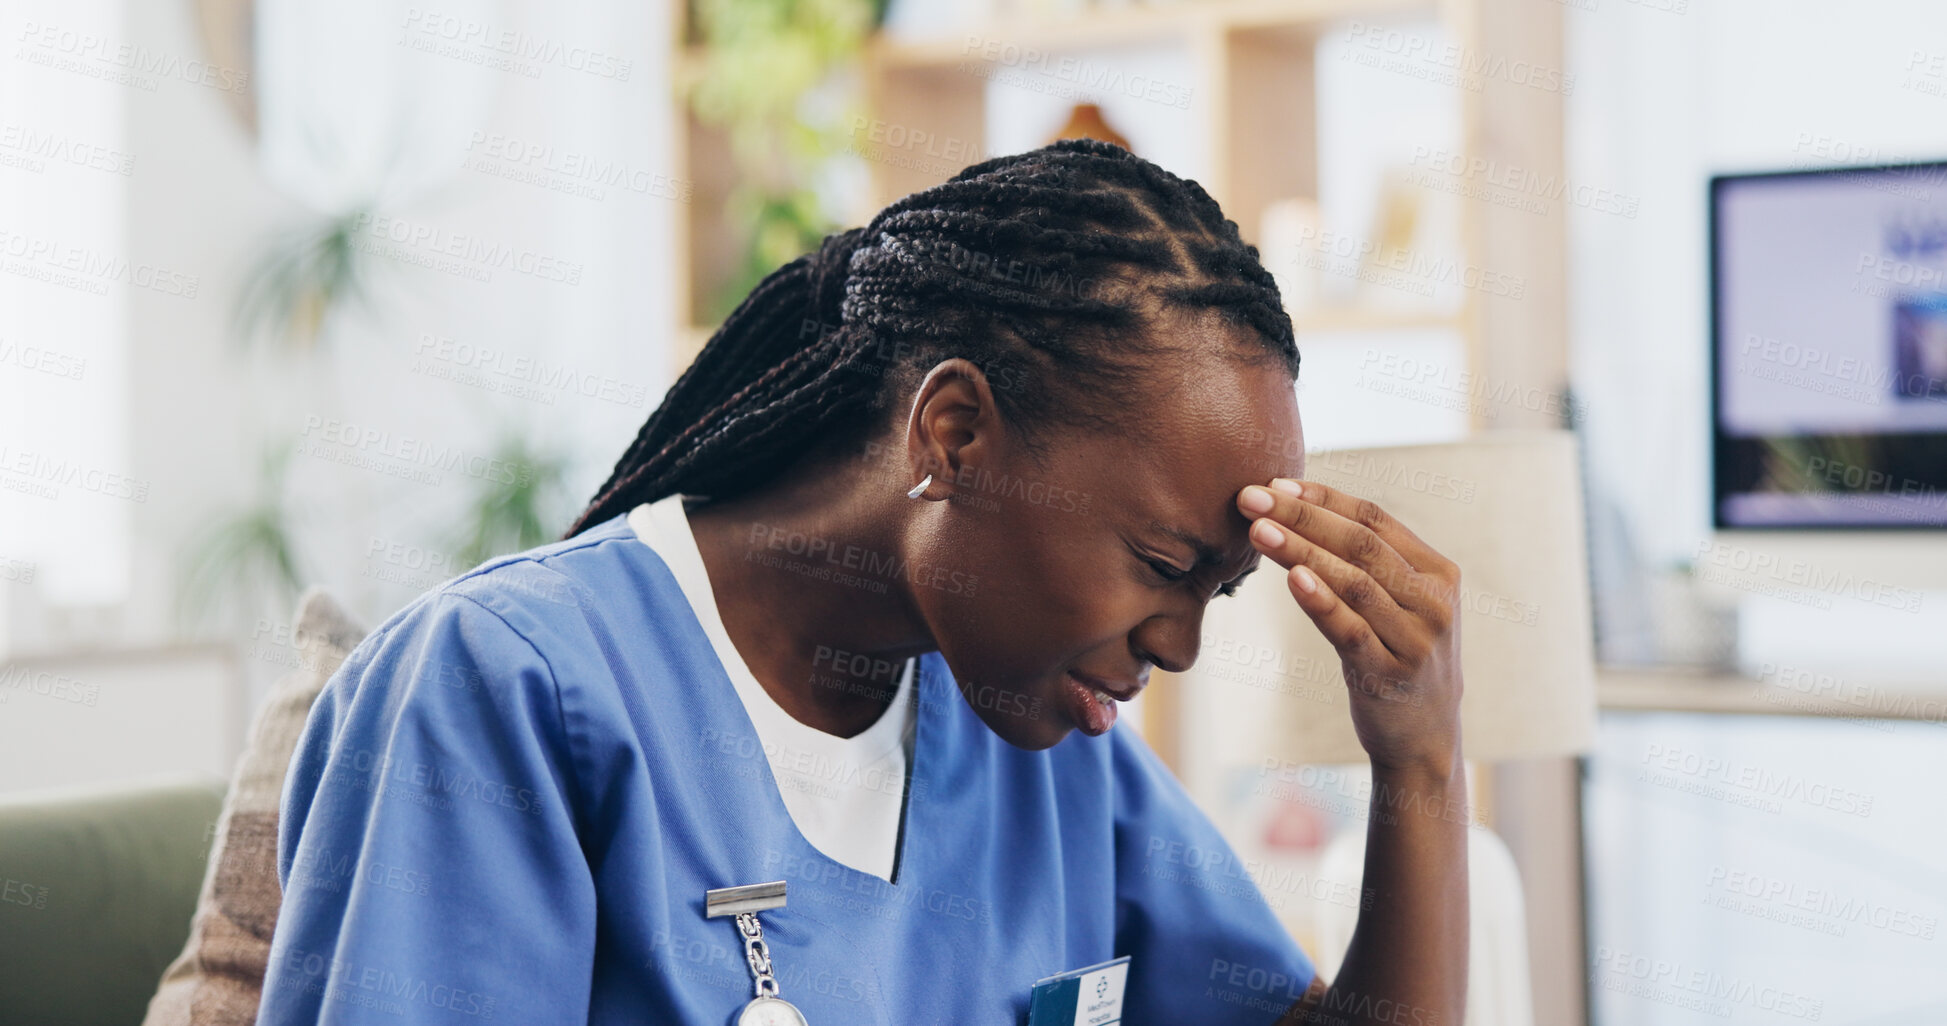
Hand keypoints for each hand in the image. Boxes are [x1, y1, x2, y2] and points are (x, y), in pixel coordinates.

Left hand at [1235, 478, 1462, 776]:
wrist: (1425, 740)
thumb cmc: (1399, 658)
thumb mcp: (1400, 606)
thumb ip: (1369, 564)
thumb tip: (1298, 509)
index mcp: (1438, 572)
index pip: (1375, 519)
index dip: (1323, 498)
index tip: (1275, 484)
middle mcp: (1434, 601)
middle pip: (1361, 544)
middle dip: (1302, 516)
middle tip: (1250, 498)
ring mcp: (1417, 640)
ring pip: (1354, 582)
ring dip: (1301, 551)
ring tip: (1258, 531)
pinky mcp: (1391, 676)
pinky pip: (1350, 631)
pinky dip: (1321, 601)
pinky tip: (1292, 578)